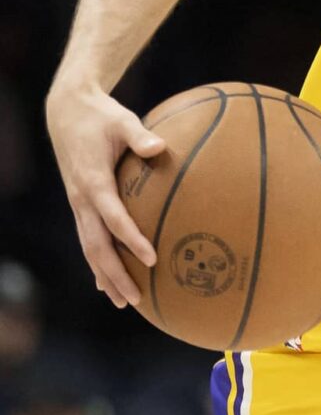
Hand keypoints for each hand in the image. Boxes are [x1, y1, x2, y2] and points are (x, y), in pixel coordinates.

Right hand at [45, 82, 163, 307]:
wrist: (67, 112)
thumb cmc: (101, 116)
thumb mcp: (122, 120)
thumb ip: (141, 135)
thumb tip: (160, 146)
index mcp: (93, 181)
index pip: (113, 217)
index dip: (131, 239)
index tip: (152, 258)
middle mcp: (82, 199)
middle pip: (97, 245)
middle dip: (115, 274)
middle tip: (137, 299)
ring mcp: (78, 204)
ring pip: (90, 248)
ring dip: (106, 276)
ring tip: (127, 302)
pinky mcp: (80, 205)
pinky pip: (89, 239)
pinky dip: (99, 263)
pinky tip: (109, 283)